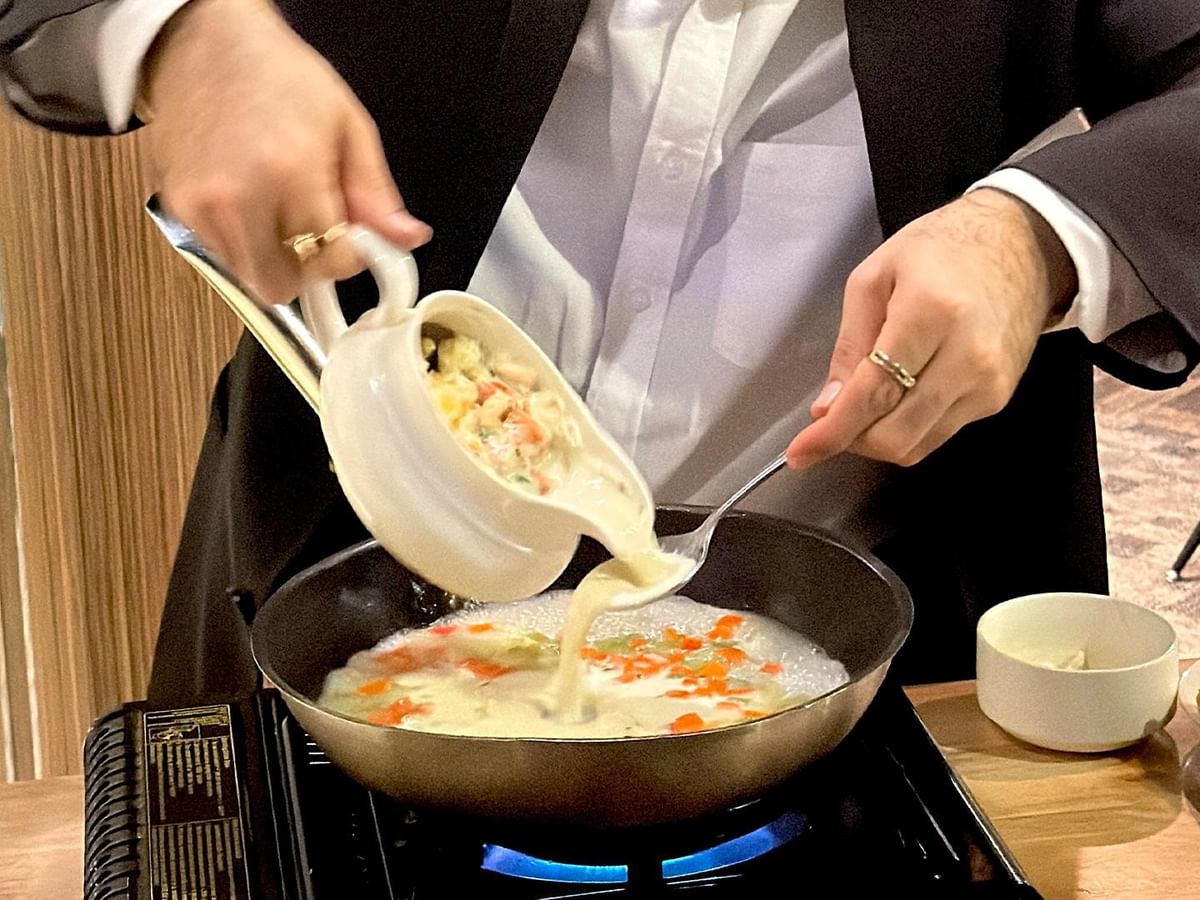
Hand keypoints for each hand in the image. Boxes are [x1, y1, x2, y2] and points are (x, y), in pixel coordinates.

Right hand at [142, 0, 431, 303]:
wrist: (205, 43)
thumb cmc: (278, 75)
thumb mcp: (347, 124)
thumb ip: (376, 192)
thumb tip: (407, 237)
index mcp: (292, 172)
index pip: (333, 259)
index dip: (350, 254)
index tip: (353, 237)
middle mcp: (242, 196)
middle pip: (285, 283)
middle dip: (309, 267)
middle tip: (316, 231)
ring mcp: (203, 205)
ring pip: (251, 277)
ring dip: (275, 259)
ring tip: (281, 211)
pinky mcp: (178, 207)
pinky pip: (222, 257)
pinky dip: (243, 244)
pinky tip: (251, 203)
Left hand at [786, 188, 1075, 469]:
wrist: (1021, 244)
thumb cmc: (943, 249)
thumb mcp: (874, 277)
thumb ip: (849, 344)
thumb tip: (828, 406)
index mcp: (931, 314)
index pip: (873, 393)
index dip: (833, 431)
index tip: (802, 452)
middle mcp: (967, 356)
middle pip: (895, 434)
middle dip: (852, 439)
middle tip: (830, 420)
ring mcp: (987, 383)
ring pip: (916, 445)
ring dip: (877, 438)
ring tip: (862, 406)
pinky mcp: (997, 398)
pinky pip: (938, 435)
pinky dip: (907, 429)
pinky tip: (896, 399)